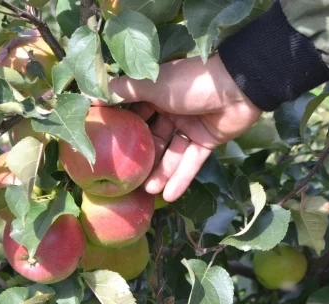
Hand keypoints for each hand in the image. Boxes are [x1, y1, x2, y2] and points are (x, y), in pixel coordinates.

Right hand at [106, 54, 261, 201]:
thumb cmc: (191, 82)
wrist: (239, 86)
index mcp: (156, 92)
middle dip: (140, 159)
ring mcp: (189, 126)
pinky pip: (191, 162)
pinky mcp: (206, 140)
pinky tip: (170, 196)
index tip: (104, 147)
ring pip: (170, 154)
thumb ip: (123, 91)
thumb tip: (90, 95)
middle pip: (151, 138)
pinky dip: (182, 178)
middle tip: (126, 179)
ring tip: (147, 191)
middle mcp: (170, 109)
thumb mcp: (152, 84)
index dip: (121, 129)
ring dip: (161, 173)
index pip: (133, 113)